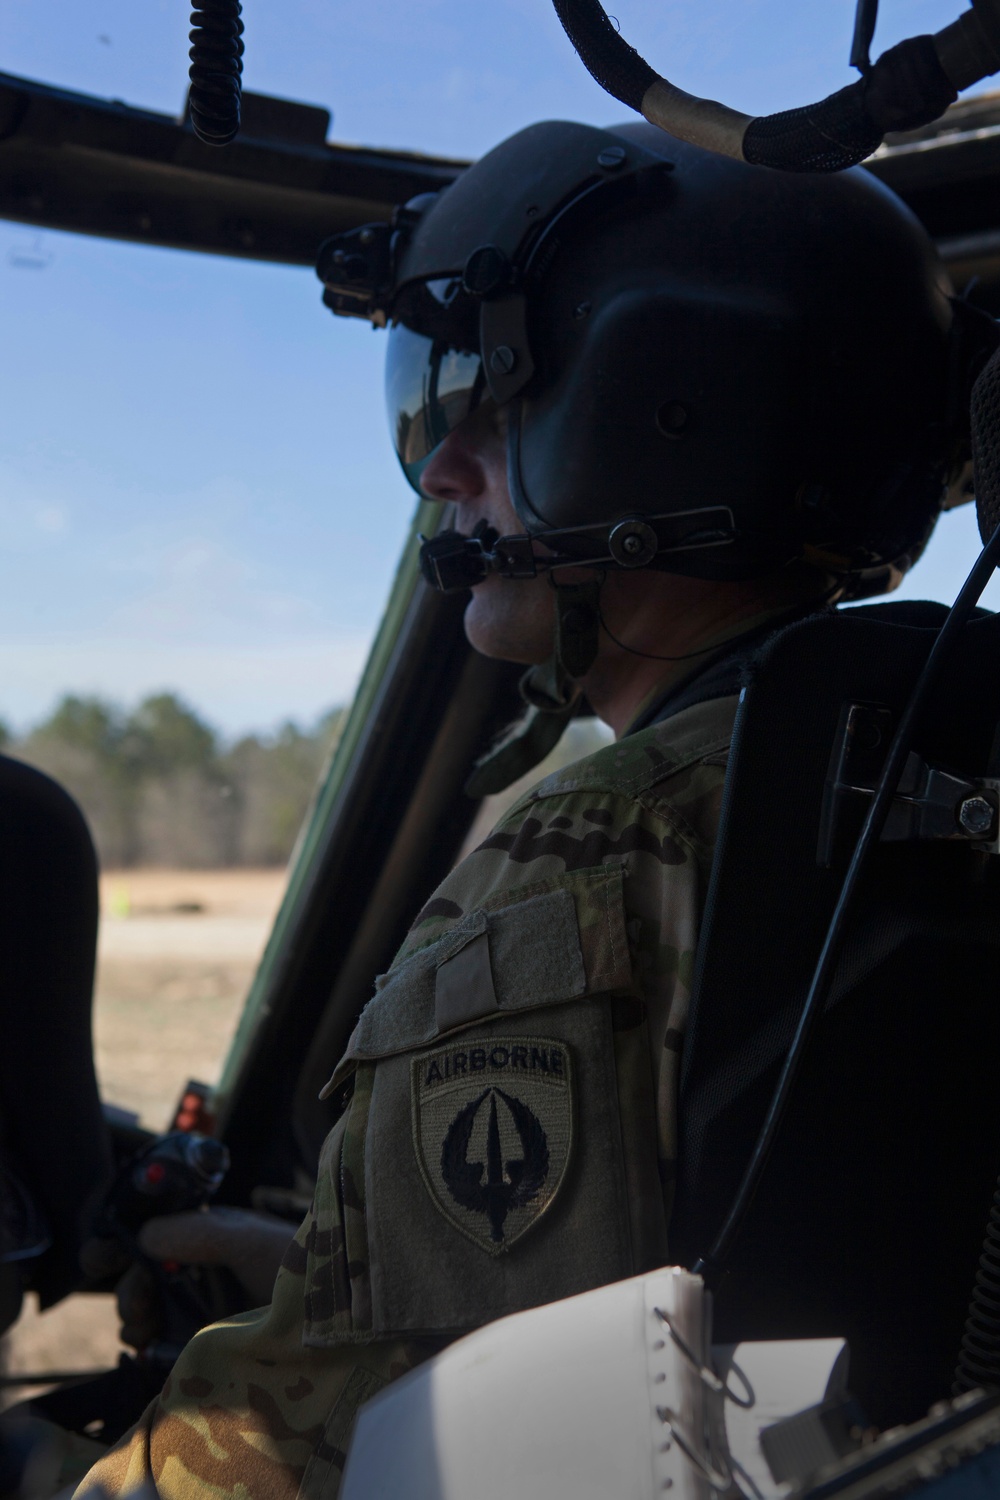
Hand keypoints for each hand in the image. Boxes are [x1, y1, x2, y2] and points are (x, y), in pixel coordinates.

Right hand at [80, 1208, 296, 1348]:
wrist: (331, 1315)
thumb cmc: (297, 1263)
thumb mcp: (248, 1241)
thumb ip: (198, 1234)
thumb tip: (143, 1237)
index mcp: (204, 1238)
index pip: (148, 1236)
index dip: (118, 1244)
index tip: (98, 1257)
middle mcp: (196, 1272)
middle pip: (139, 1278)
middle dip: (128, 1289)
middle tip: (138, 1304)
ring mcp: (197, 1310)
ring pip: (144, 1314)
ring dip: (133, 1319)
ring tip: (144, 1327)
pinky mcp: (201, 1346)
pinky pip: (159, 1348)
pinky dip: (147, 1347)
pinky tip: (152, 1348)